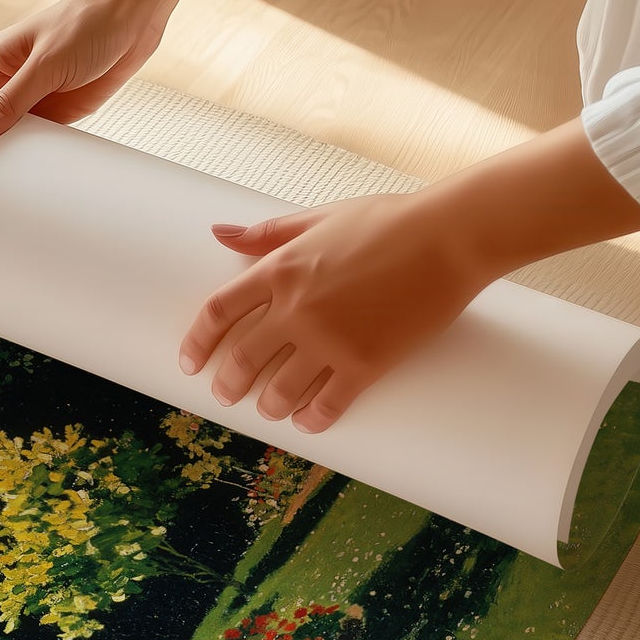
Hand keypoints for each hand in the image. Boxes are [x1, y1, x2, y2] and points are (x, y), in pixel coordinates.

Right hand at [0, 0, 177, 148]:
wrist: (136, 14)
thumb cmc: (86, 22)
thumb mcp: (42, 67)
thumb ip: (5, 105)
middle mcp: (13, 82)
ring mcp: (37, 98)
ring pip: (12, 136)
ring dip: (7, 156)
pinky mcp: (62, 111)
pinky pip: (41, 140)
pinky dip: (36, 156)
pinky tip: (29, 176)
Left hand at [178, 193, 488, 432]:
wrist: (451, 235)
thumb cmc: (388, 220)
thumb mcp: (320, 217)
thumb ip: (267, 232)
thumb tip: (218, 232)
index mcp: (280, 269)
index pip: (219, 312)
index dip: (197, 342)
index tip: (189, 362)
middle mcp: (296, 308)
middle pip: (242, 359)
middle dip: (228, 384)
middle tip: (226, 396)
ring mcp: (329, 339)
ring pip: (280, 390)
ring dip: (269, 407)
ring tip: (271, 411)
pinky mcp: (365, 363)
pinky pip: (327, 404)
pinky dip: (312, 419)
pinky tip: (308, 422)